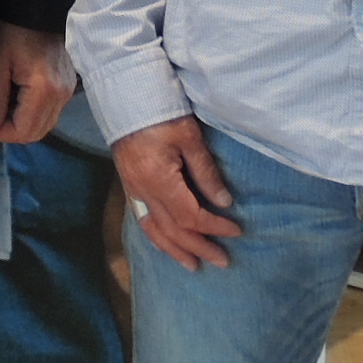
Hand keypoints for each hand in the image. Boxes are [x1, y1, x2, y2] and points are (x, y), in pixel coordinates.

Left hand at [0, 21, 75, 144]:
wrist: (36, 10)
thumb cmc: (12, 31)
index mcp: (45, 89)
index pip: (23, 131)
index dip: (0, 133)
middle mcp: (62, 95)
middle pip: (36, 133)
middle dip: (10, 131)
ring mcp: (68, 91)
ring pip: (44, 125)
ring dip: (22, 123)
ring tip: (2, 106)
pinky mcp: (68, 86)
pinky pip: (50, 112)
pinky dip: (32, 113)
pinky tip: (16, 98)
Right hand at [112, 116, 241, 271]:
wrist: (126, 97)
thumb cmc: (161, 113)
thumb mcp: (190, 139)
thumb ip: (206, 173)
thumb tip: (224, 202)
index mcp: (159, 180)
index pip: (191, 215)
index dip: (215, 227)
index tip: (236, 230)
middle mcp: (143, 191)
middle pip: (173, 229)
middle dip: (199, 246)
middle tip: (222, 261)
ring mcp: (132, 190)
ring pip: (154, 230)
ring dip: (175, 250)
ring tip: (194, 265)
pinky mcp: (128, 185)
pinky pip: (141, 219)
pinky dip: (155, 237)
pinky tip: (165, 246)